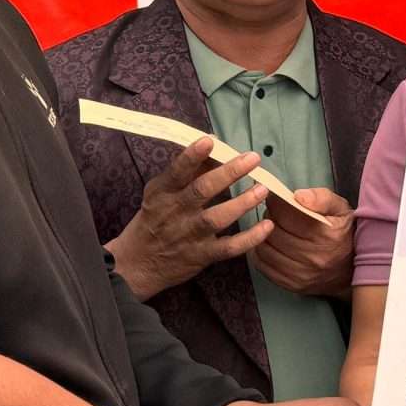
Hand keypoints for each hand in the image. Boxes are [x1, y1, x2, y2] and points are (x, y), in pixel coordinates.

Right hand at [109, 140, 273, 299]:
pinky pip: (229, 247)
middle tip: (252, 159)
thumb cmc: (155, 218)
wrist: (138, 263)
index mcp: (164, 192)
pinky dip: (250, 238)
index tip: (209, 142)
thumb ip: (187, 171)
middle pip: (202, 190)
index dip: (192, 156)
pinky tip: (267, 226)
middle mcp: (176, 212)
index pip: (177, 172)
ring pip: (217, 218)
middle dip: (229, 173)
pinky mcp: (202, 255)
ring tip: (263, 190)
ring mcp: (190, 235)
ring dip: (242, 203)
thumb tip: (214, 144)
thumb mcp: (161, 192)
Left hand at [250, 186, 353, 296]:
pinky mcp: (292, 285)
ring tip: (272, 228)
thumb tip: (297, 196)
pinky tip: (269, 244)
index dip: (276, 202)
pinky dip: (261, 253)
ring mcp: (302, 274)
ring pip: (265, 249)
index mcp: (327, 235)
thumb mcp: (341, 209)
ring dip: (263, 235)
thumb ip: (321, 198)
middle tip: (274, 212)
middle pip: (274, 231)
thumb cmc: (344, 233)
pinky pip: (263, 266)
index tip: (275, 197)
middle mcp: (314, 257)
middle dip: (269, 217)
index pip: (287, 214)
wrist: (353, 271)